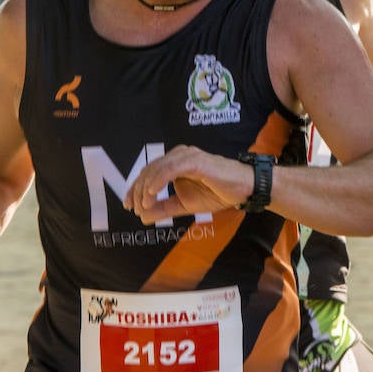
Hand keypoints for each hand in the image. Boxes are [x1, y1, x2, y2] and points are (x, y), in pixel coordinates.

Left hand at [126, 145, 251, 224]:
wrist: (243, 189)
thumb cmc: (217, 192)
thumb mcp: (184, 204)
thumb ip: (164, 208)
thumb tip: (142, 217)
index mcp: (175, 162)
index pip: (149, 173)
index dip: (135, 189)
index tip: (129, 206)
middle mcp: (178, 155)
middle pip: (149, 170)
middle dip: (138, 190)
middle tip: (134, 208)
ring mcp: (187, 156)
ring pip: (157, 168)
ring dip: (146, 188)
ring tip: (143, 205)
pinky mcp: (195, 161)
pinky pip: (171, 169)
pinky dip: (158, 181)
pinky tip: (152, 194)